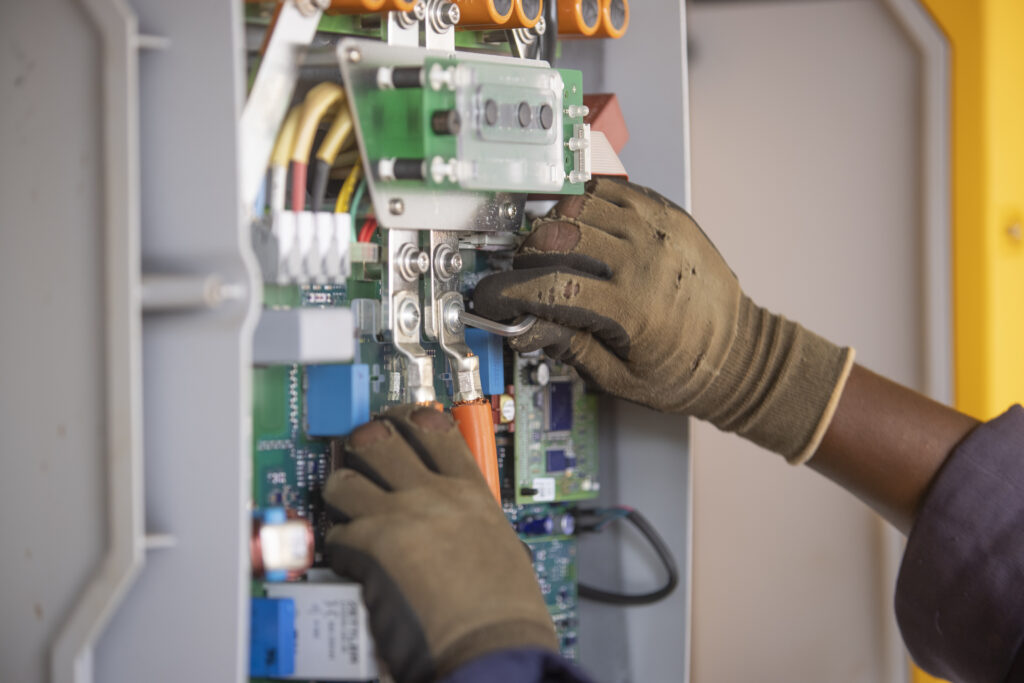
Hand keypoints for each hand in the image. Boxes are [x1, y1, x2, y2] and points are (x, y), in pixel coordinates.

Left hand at [323, 405, 556, 682]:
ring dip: (339, 492)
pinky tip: (349, 559)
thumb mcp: (501, 545)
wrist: (493, 648)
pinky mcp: (372, 547)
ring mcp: (401, 516)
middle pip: (382, 438)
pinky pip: (336, 532)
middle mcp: (436, 495)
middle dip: (363, 442)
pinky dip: (338, 545)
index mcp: (472, 493)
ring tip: (343, 506)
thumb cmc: (506, 614)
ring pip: (345, 478)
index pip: (436, 429)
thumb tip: (451, 523)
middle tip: (358, 451)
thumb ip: (470, 520)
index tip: (398, 419)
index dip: (409, 418)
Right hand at [474, 177, 853, 462]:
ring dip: (553, 223)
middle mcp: (646, 261)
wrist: (741, 354)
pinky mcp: (668, 213)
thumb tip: (523, 326)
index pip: (552, 288)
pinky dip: (585, 202)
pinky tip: (580, 225)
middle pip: (559, 235)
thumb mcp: (621, 378)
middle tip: (525, 274)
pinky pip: (611, 189)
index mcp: (634, 309)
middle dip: (527, 255)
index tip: (491, 297)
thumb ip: (569, 346)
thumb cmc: (686, 371)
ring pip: (580, 203)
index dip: (508, 292)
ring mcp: (659, 230)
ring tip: (551, 249)